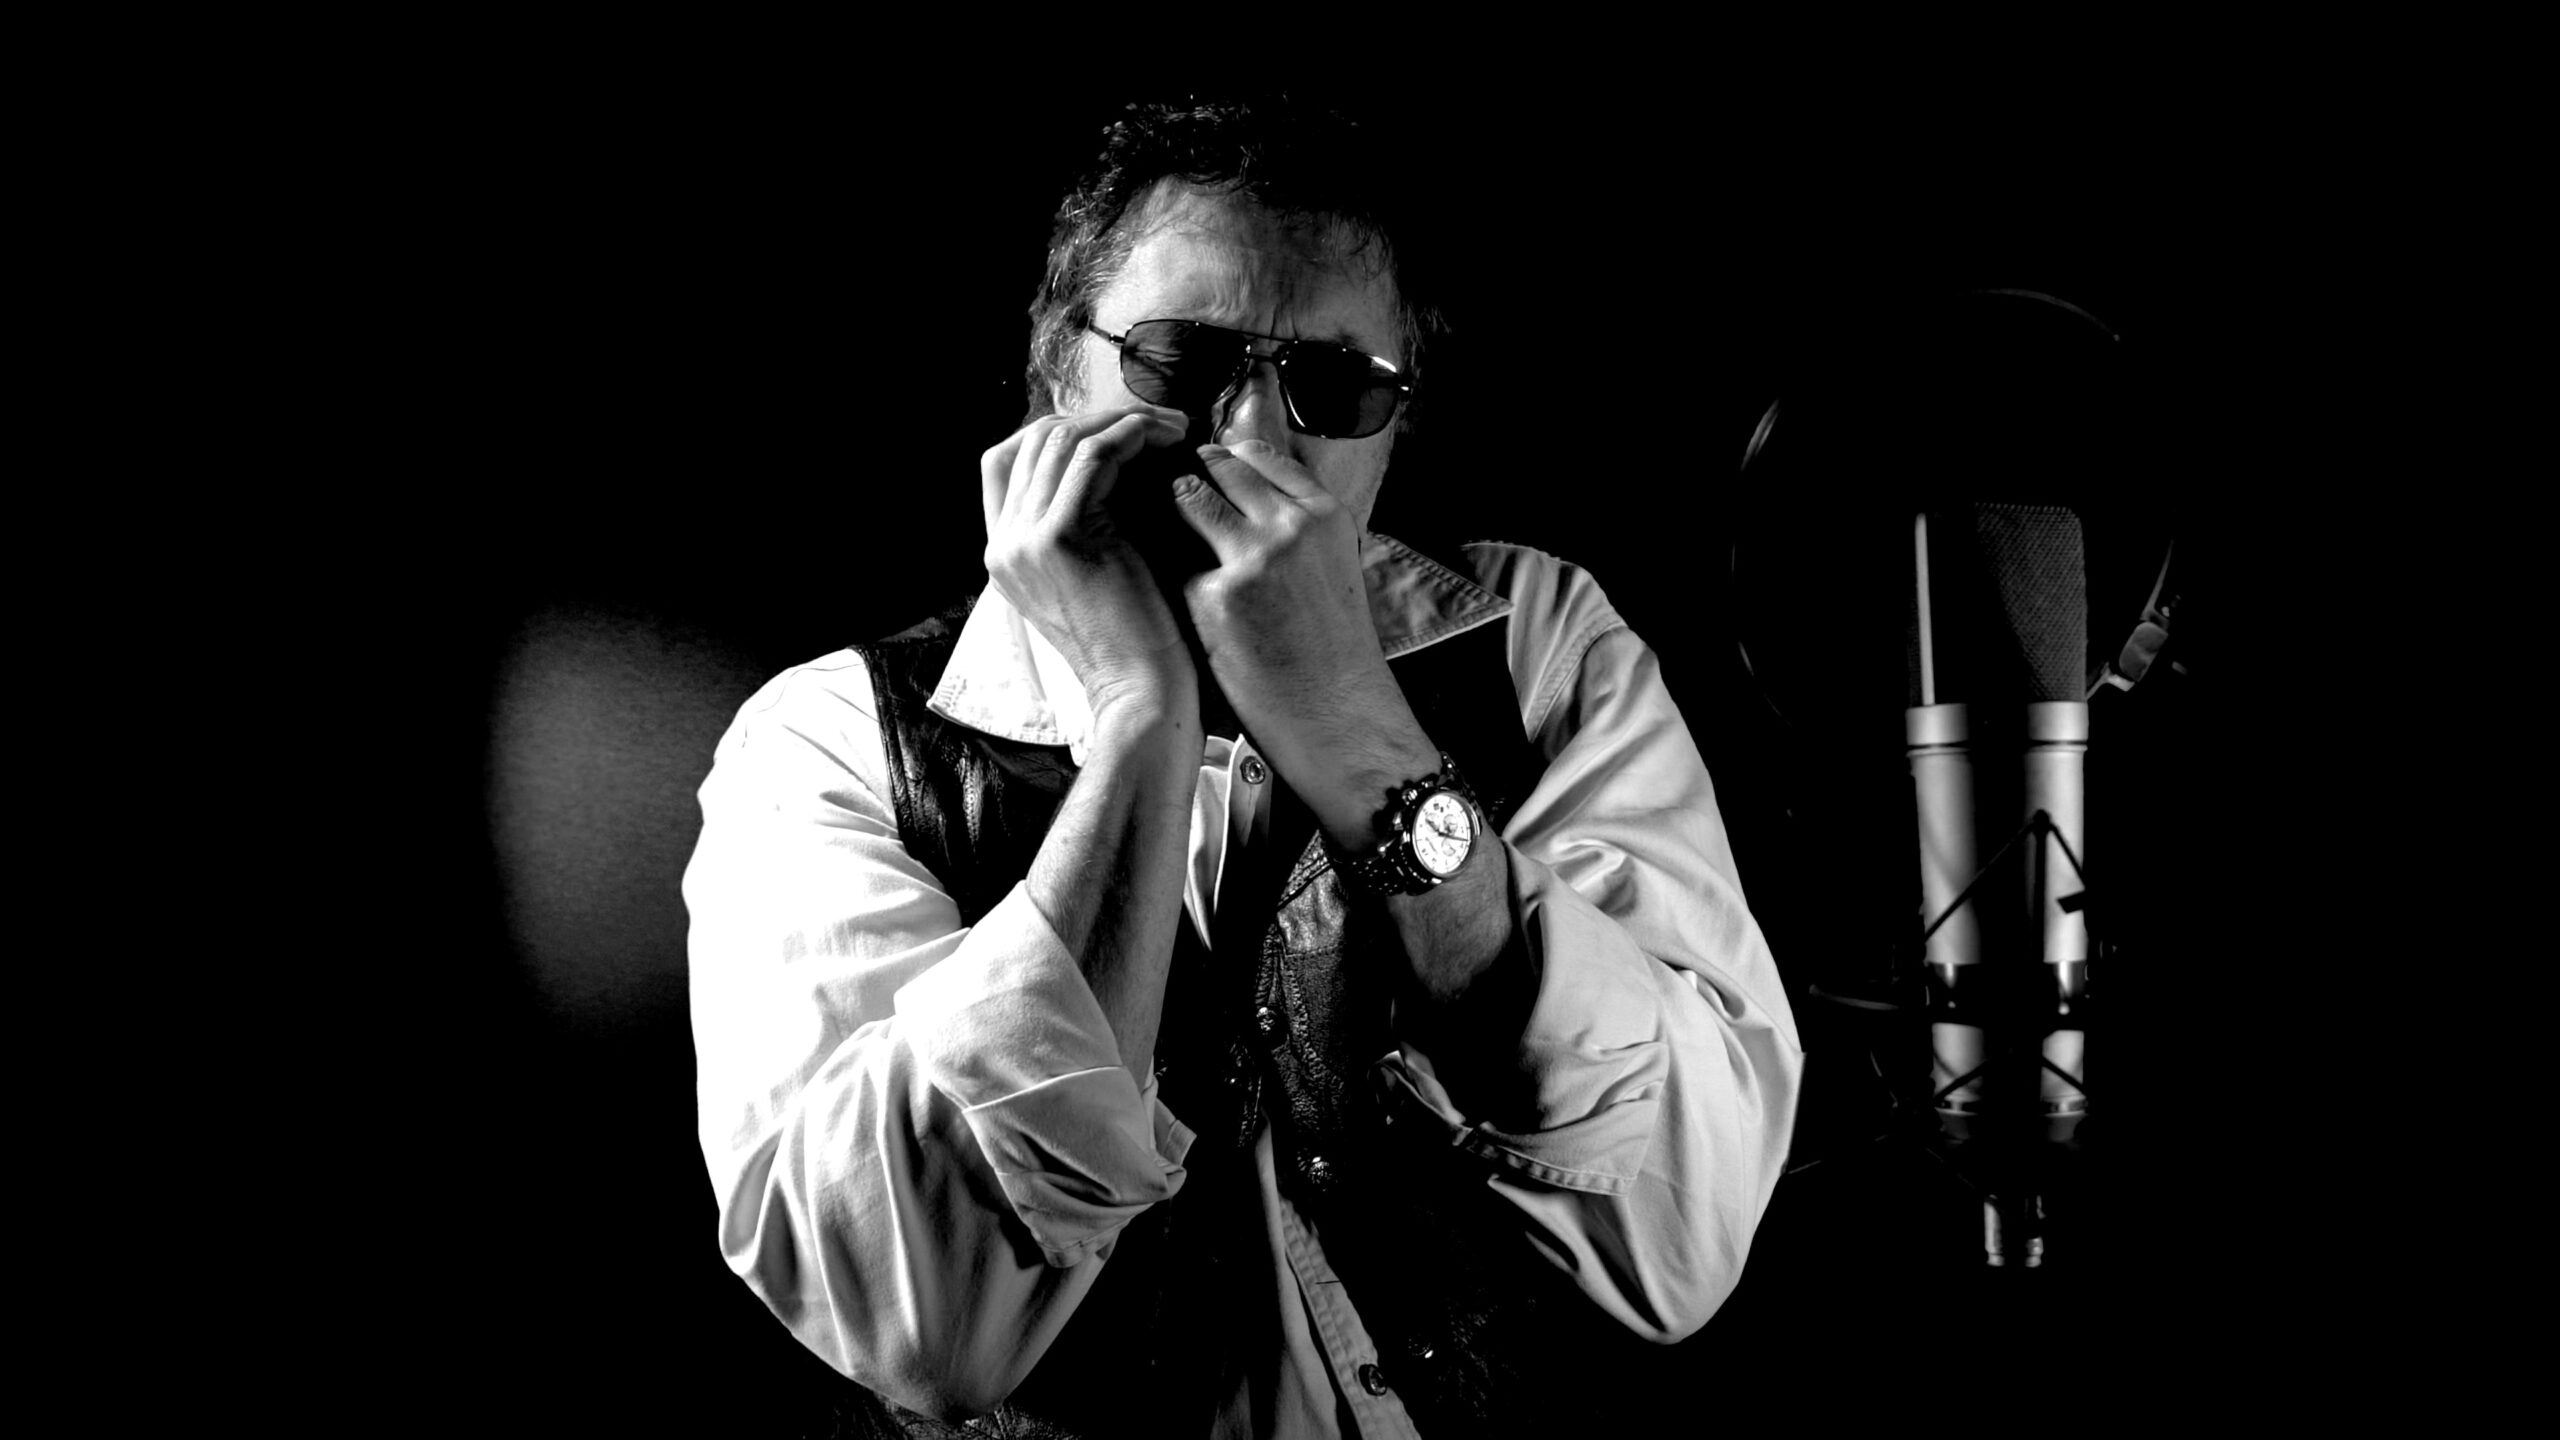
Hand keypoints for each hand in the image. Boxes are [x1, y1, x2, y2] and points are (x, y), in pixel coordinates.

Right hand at [980, 404, 1201, 714]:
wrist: (1141, 694)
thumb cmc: (1138, 641)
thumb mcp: (1095, 575)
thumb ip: (1085, 526)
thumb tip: (1116, 461)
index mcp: (1003, 553)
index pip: (1005, 459)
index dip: (1058, 430)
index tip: (1114, 431)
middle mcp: (1003, 543)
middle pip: (1036, 438)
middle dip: (1099, 417)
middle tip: (1154, 423)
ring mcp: (1024, 539)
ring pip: (1062, 438)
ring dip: (1121, 420)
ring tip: (1169, 428)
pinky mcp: (1060, 537)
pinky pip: (1091, 456)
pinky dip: (1129, 435)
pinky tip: (1163, 439)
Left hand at [1168, 440, 1437, 837]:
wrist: (1336, 715)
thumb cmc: (1330, 649)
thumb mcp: (1329, 565)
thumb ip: (1291, 523)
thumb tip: (1238, 490)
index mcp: (1324, 514)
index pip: (1259, 455)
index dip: (1226, 461)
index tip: (1208, 471)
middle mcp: (1291, 525)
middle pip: (1219, 466)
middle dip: (1191, 476)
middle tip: (1174, 494)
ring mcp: (1253, 557)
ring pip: (1187, 498)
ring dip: (1171, 510)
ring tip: (1163, 531)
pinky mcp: (1216, 594)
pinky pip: (1173, 558)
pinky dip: (1167, 567)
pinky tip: (1168, 587)